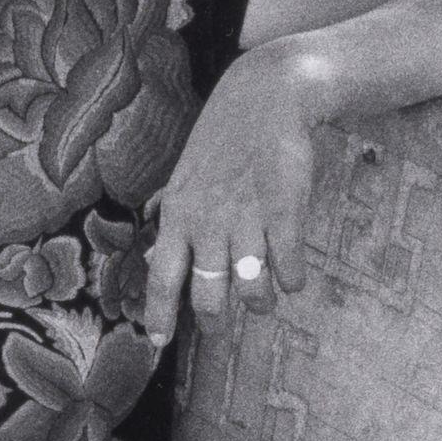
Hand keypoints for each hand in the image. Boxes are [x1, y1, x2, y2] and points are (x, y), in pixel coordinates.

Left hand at [143, 45, 320, 345]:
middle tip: (218, 325)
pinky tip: (292, 276)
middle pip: (207, 294)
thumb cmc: (222, 139)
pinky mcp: (285, 212)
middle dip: (213, 319)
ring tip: (263, 300)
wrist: (266, 97)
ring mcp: (246, 218)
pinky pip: (289, 268)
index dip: (158, 314)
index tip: (158, 343)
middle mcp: (207, 222)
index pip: (161, 276)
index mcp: (178, 214)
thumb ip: (170, 216)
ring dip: (259, 303)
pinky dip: (292, 279)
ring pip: (251, 290)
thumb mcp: (184, 176)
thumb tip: (149, 250)